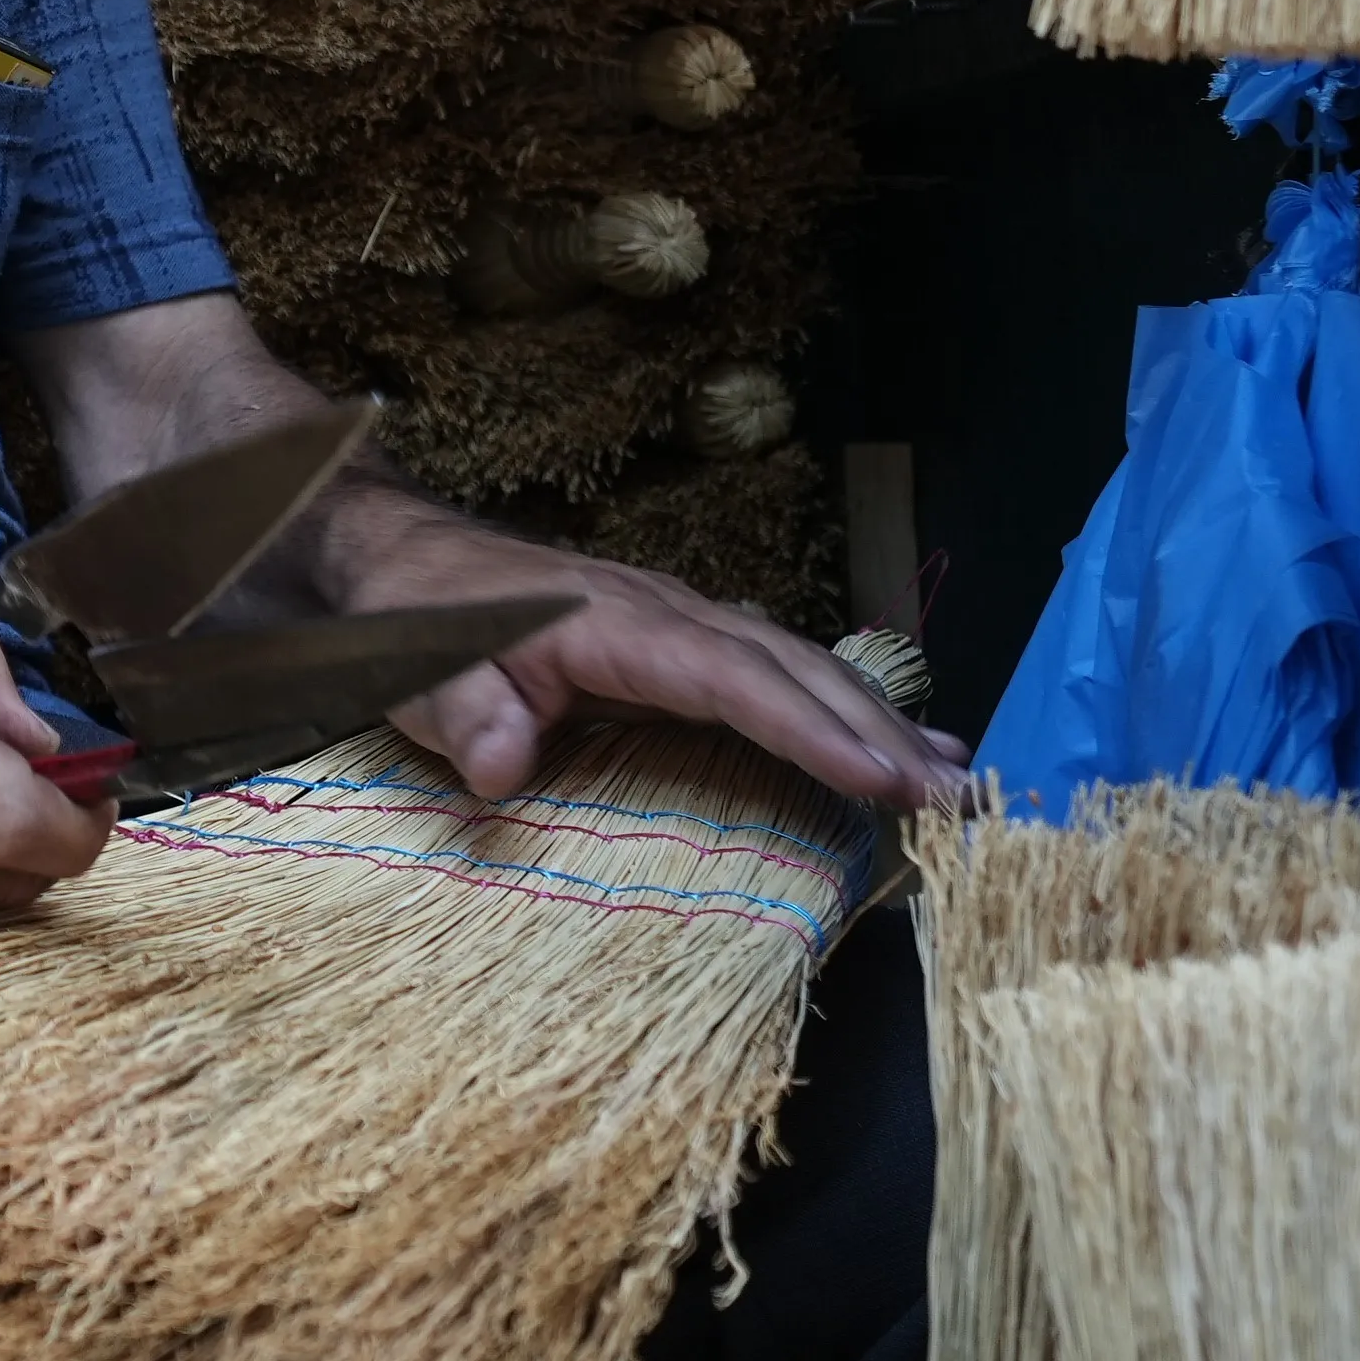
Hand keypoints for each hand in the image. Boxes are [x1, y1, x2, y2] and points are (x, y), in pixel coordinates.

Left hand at [324, 498, 970, 808]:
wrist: (405, 560)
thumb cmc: (417, 621)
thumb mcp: (417, 669)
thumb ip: (462, 711)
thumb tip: (502, 766)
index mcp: (614, 623)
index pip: (729, 677)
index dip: (806, 728)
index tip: (877, 777)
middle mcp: (666, 612)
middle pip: (788, 669)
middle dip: (874, 732)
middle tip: (952, 800)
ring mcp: (681, 621)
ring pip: (798, 665)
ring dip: (876, 720)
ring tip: (954, 779)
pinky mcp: (682, 641)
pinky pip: (777, 672)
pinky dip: (843, 708)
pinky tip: (901, 744)